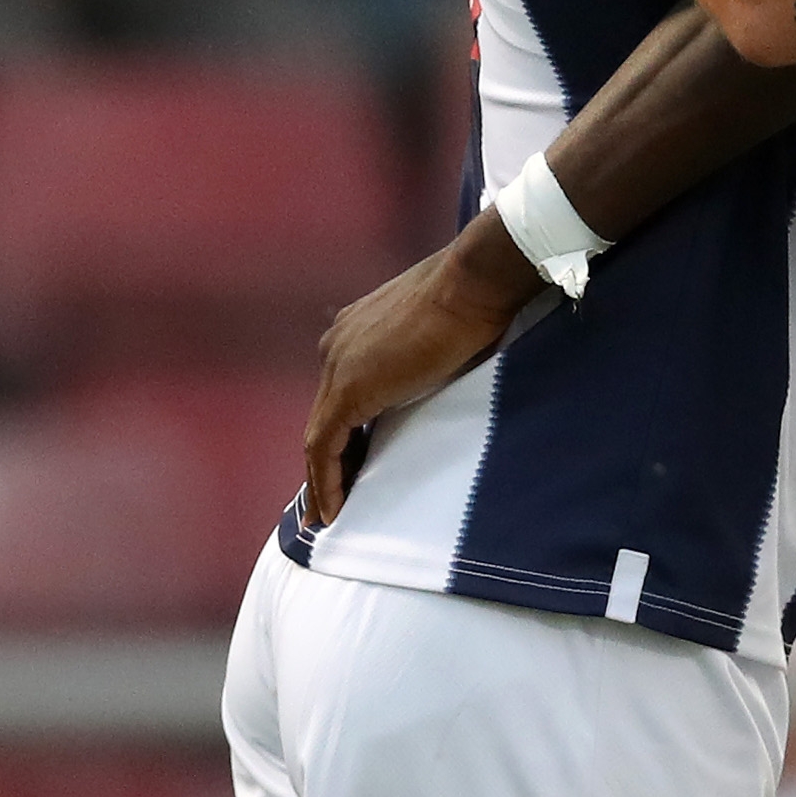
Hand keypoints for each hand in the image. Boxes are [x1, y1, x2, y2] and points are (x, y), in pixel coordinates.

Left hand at [298, 226, 539, 524]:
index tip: (354, 463)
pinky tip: (335, 510)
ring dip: (323, 479)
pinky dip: (327, 481)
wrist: (474, 282)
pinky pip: (326, 448)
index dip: (346, 432)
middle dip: (328, 461)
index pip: (342, 393)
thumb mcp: (442, 333)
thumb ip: (426, 358)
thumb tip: (441, 380)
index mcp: (355, 330)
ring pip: (320, 436)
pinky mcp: (349, 392)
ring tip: (331, 515)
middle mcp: (336, 346)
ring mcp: (337, 368)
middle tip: (335, 500)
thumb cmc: (475, 299)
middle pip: (327, 416)